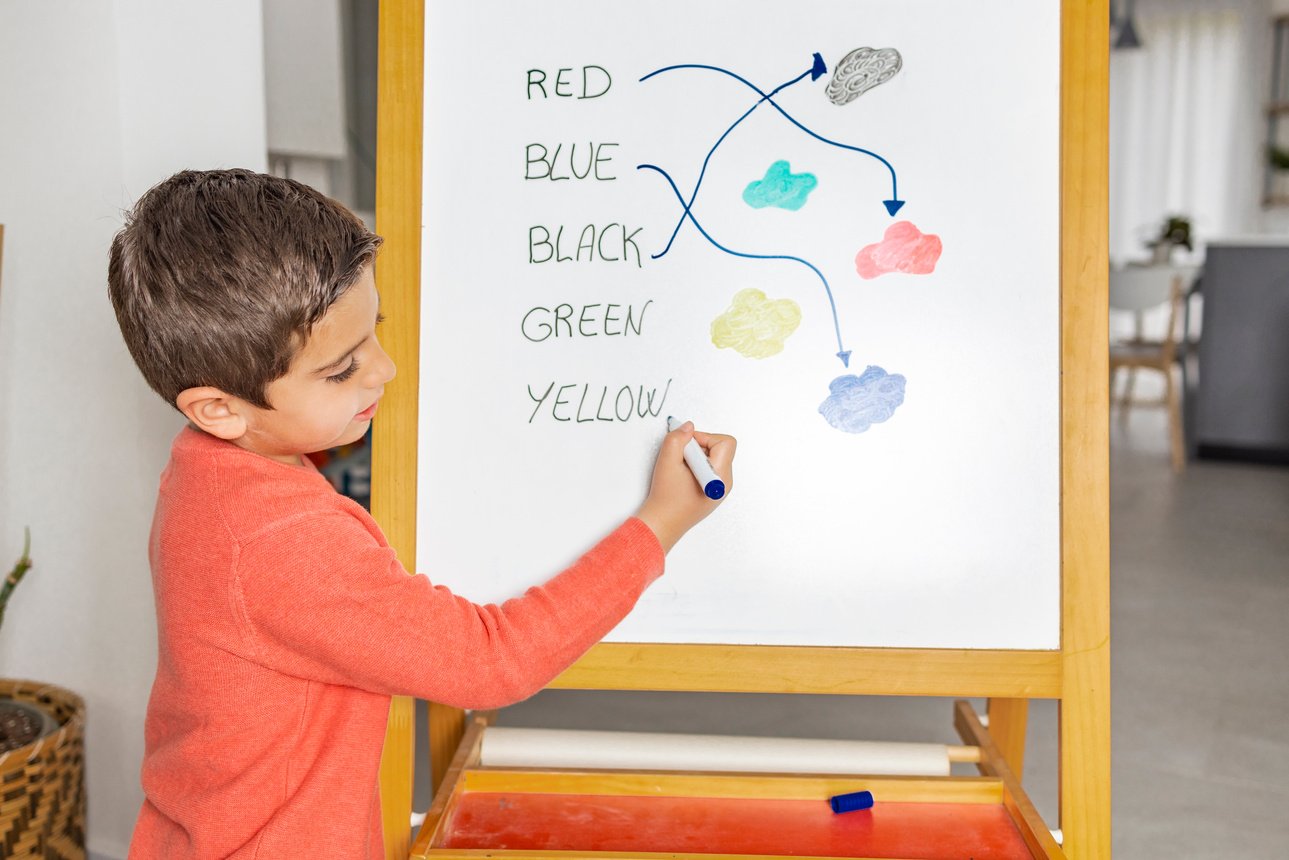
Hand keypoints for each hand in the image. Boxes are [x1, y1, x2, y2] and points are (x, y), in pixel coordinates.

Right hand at [635, 421, 735, 552]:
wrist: (662, 523)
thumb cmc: (665, 499)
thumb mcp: (667, 461)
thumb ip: (678, 438)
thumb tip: (688, 427)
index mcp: (720, 477)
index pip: (725, 442)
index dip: (705, 437)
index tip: (687, 445)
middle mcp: (725, 483)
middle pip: (720, 449)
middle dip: (699, 446)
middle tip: (681, 458)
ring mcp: (720, 489)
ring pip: (714, 458)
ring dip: (697, 456)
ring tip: (681, 469)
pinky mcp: (712, 491)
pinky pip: (710, 469)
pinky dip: (696, 466)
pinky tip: (683, 476)